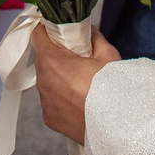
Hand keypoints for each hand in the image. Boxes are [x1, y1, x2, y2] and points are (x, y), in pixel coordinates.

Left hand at [31, 26, 120, 144]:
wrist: (117, 126)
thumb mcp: (108, 54)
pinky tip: (79, 100)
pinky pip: (51, 101)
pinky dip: (61, 98)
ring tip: (81, 82)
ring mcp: (44, 103)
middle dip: (56, 54)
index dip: (47, 29)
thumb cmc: (112, 88)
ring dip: (58, 77)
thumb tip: (87, 31)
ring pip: (46, 81)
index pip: (37, 34)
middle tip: (77, 56)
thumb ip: (93, 37)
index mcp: (52, 61)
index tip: (59, 31)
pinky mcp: (50, 119)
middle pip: (42, 59)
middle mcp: (42, 82)